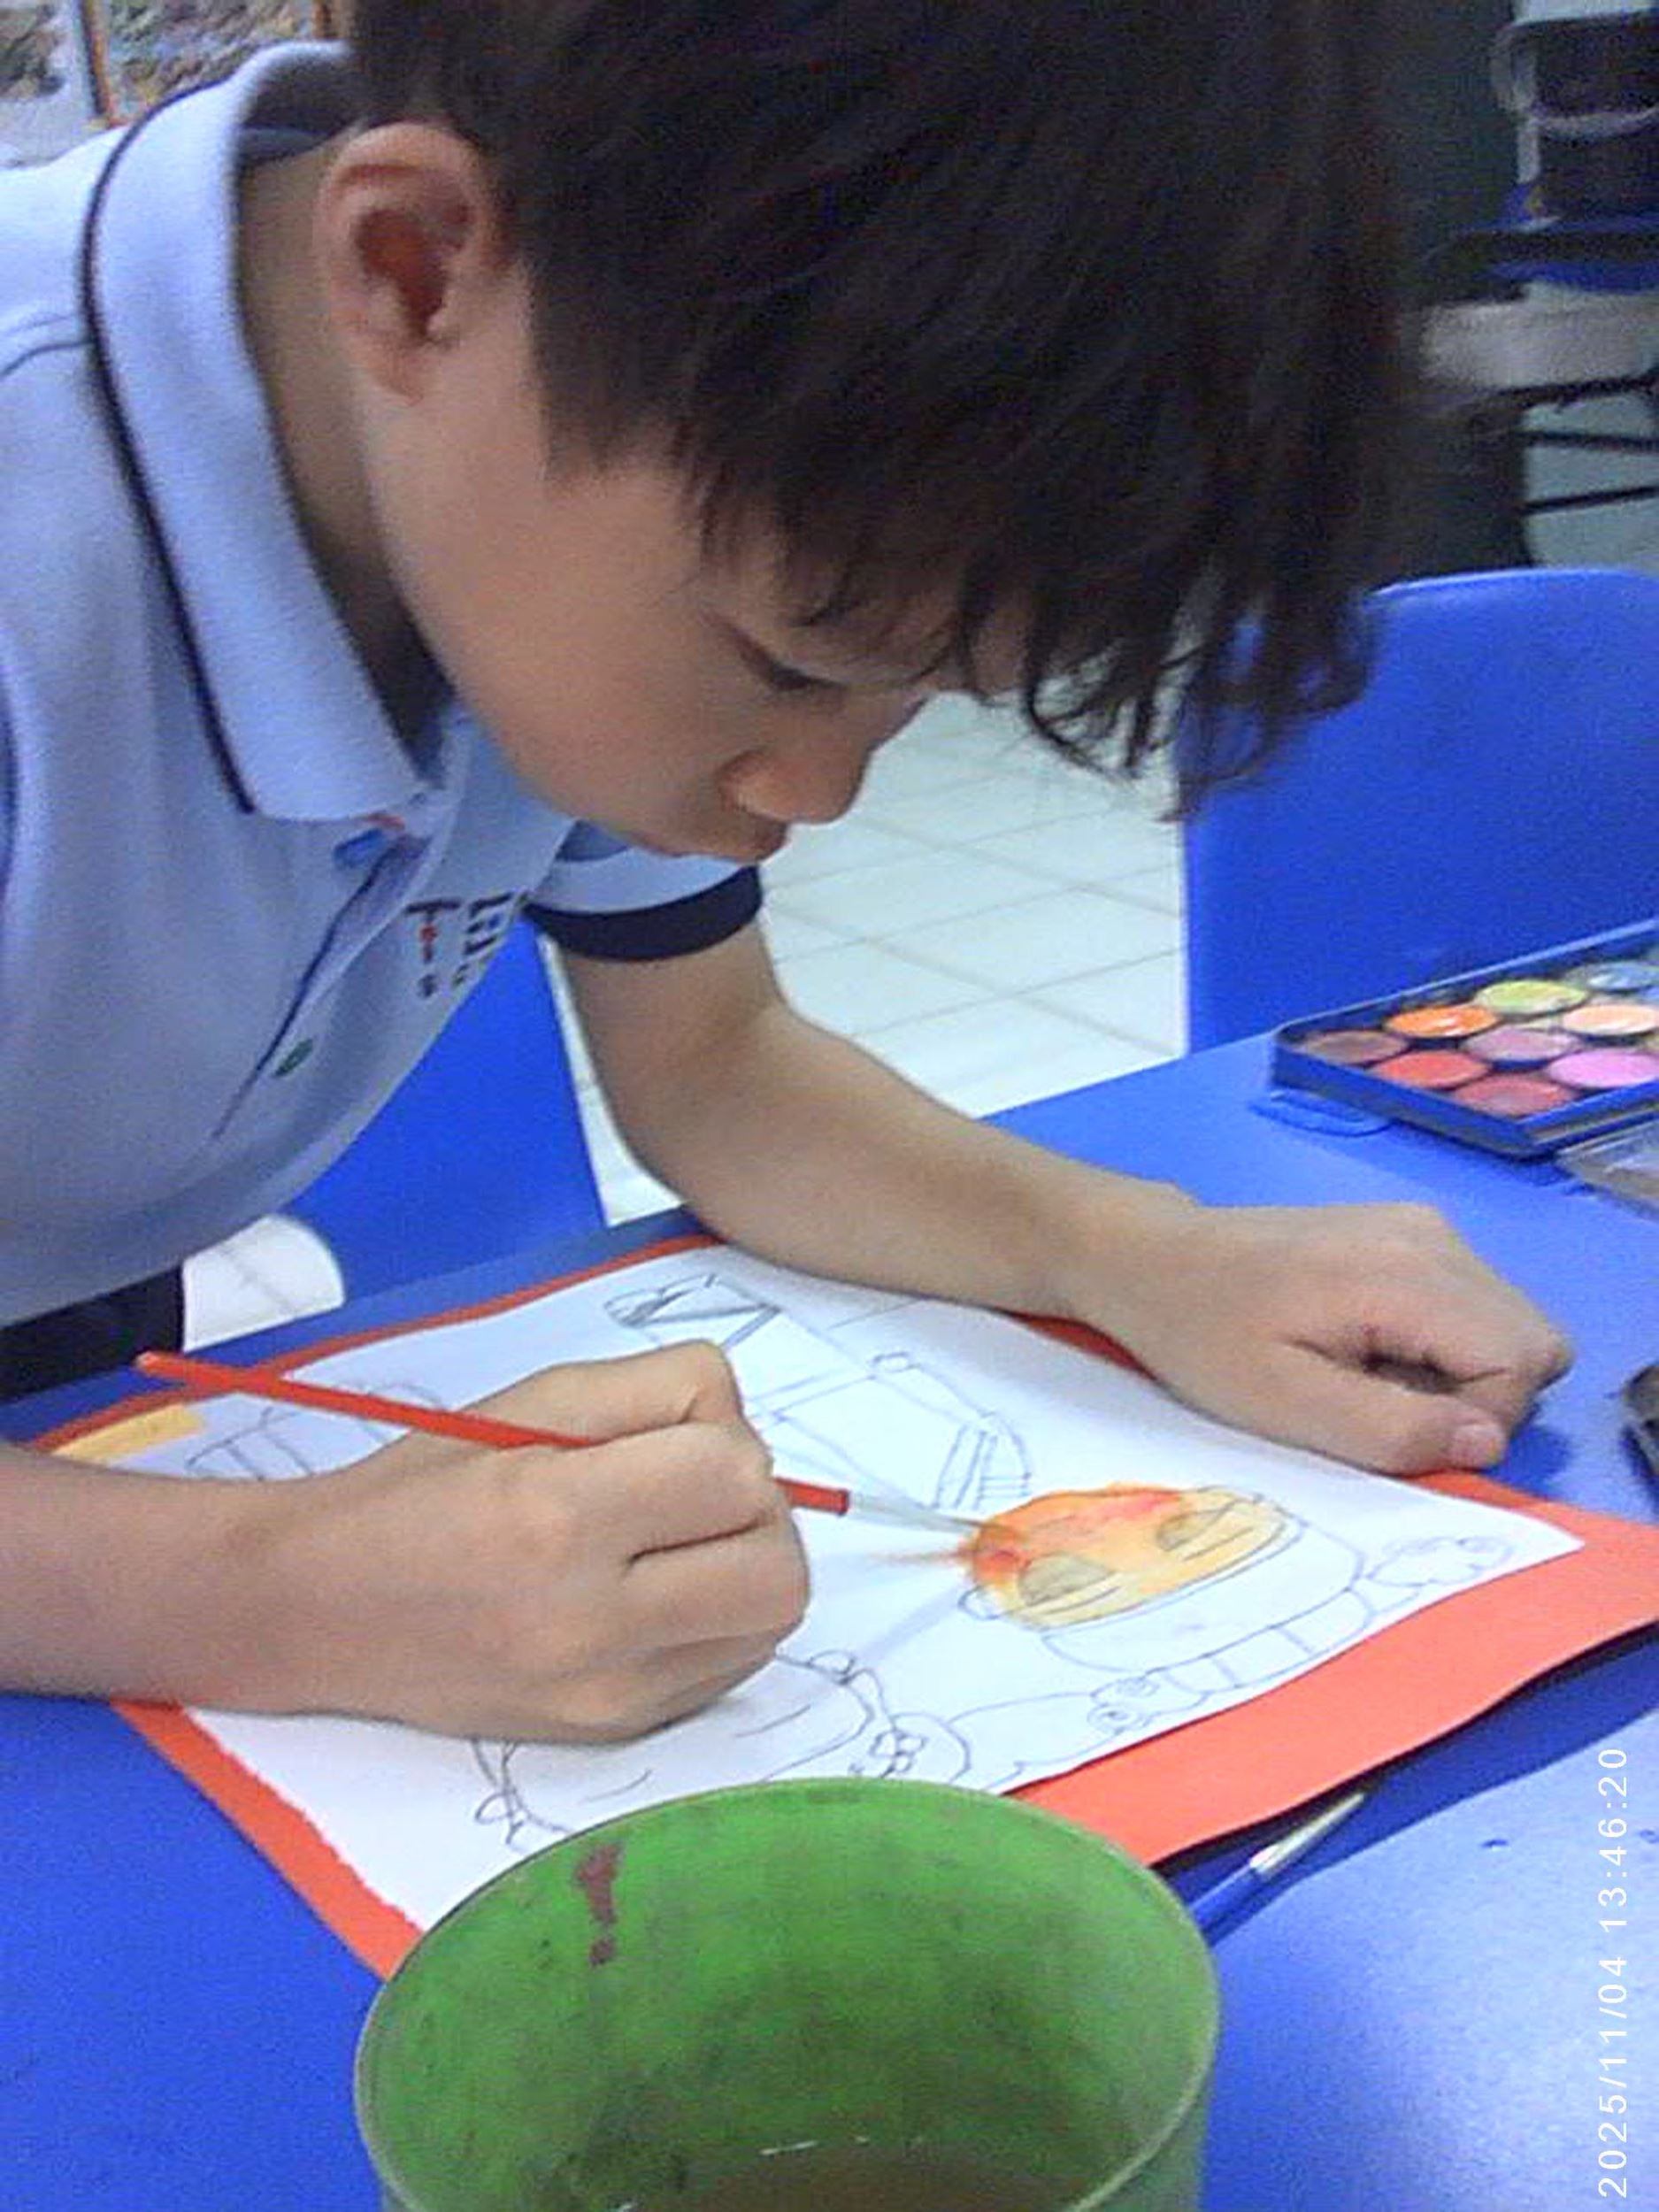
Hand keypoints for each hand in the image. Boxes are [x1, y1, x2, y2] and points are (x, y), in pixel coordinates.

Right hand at [248, 1342, 806, 1740]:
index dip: (722, 1439)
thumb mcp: (536, 1399)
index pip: (736, 1475)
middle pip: (779, 1571)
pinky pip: (732, 1667)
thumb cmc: (427, 1487)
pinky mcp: (617, 1731)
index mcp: (559, 1518)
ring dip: (751, 1567)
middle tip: (695, 1492)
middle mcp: (591, 1624)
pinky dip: (722, 1620)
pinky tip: (661, 1592)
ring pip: (772, 1624)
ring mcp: (609, 1695)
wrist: (326, 1610)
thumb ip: (658, 1392)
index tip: (670, 1440)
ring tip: (680, 1540)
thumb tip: (745, 1431)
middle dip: (759, 1514)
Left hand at [1082, 1195, 1571, 1474]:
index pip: (1522, 1360)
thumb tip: (1487, 1442)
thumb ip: (1390, 1429)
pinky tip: (1362, 1341)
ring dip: (1456, 1371)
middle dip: (1477, 1395)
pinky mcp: (1408, 1232)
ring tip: (1364, 1369)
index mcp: (1407, 1273)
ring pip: (1507, 1325)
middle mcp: (1434, 1238)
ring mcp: (1424, 1227)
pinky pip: (1471, 1305)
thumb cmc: (1204, 1334)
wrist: (1154, 1256)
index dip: (1475, 1418)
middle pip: (1532, 1340)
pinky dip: (1438, 1341)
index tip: (1395, 1425)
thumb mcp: (1283, 1405)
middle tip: (1381, 1399)